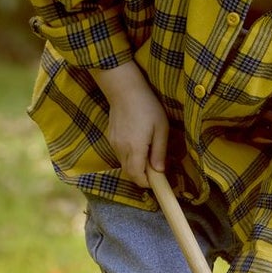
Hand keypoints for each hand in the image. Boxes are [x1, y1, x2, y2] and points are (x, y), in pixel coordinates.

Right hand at [94, 63, 168, 185]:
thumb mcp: (161, 128)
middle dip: (142, 176)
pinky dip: (129, 157)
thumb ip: (159, 151)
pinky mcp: (110, 137)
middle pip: (129, 173)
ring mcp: (114, 143)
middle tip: (155, 171)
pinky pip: (119, 154)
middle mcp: (121, 149)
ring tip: (149, 156)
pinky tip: (139, 145)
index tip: (157, 181)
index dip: (146, 183)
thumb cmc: (147, 107)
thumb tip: (160, 171)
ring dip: (135, 166)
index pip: (137, 176)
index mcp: (135, 148)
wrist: (124, 90)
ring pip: (124, 164)